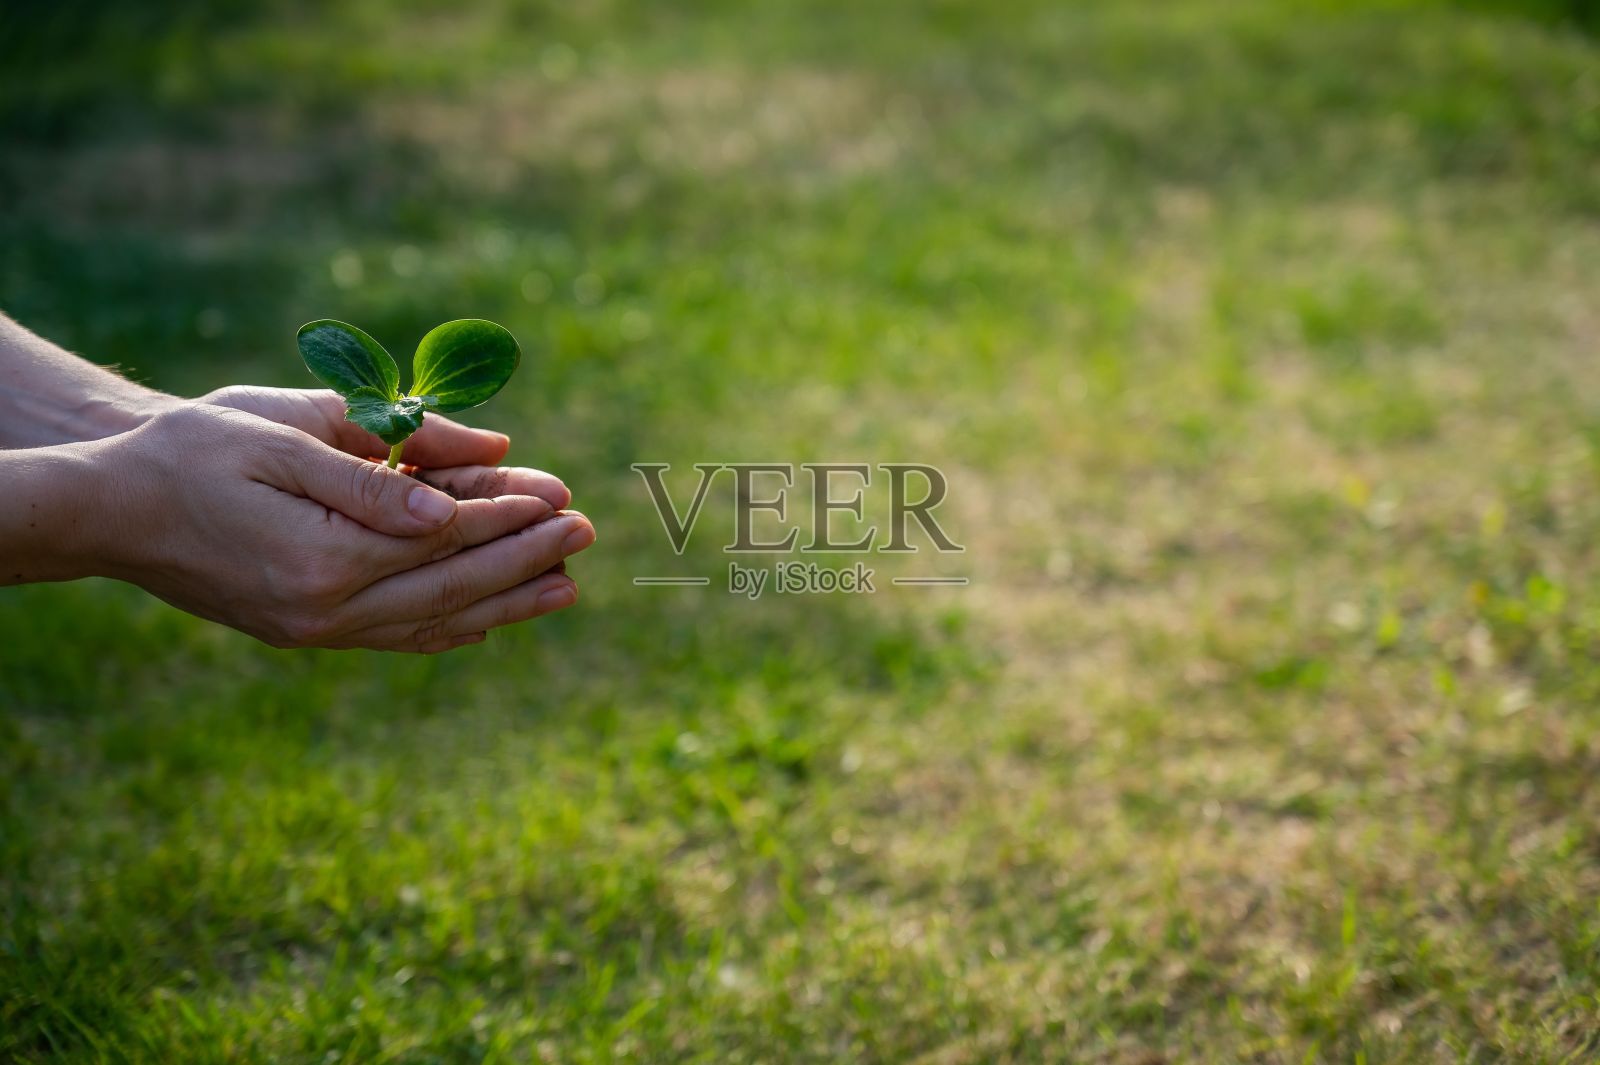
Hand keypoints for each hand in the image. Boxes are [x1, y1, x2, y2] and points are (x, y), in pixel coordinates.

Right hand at [73, 401, 594, 651]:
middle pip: (450, 587)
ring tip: (567, 585)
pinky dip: (449, 629)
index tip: (559, 496)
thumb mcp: (287, 432)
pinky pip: (395, 637)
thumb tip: (473, 472)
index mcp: (321, 553)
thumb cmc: (196, 449)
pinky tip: (490, 622)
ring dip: (504, 603)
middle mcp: (324, 608)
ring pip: (431, 622)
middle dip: (524, 559)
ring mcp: (315, 630)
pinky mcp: (306, 633)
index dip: (505, 513)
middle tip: (585, 534)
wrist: (114, 507)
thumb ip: (382, 462)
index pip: (442, 537)